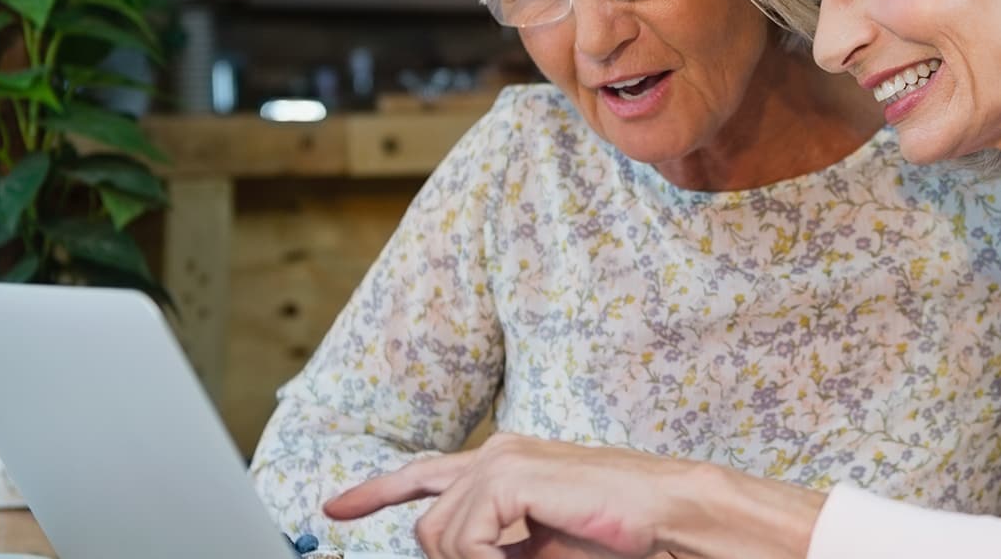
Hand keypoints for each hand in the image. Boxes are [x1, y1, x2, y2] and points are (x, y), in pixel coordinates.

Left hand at [325, 435, 698, 558]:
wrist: (665, 512)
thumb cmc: (615, 531)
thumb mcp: (535, 545)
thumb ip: (494, 544)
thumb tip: (453, 557)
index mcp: (505, 463)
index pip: (425, 474)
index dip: (376, 491)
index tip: (336, 508)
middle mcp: (497, 452)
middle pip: (428, 524)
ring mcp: (501, 459)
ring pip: (440, 537)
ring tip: (527, 558)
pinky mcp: (509, 474)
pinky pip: (465, 540)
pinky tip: (525, 554)